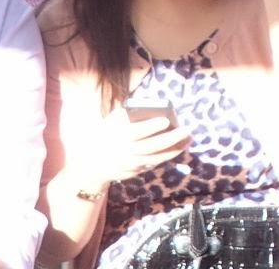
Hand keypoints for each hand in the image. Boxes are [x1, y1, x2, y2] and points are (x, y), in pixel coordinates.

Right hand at [76, 108, 190, 188]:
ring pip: (156, 158)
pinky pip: (153, 163)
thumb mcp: (112, 122)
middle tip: (186, 129)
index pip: (137, 132)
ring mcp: (131, 164)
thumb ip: (128, 115)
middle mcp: (126, 152)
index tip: (166, 120)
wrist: (91, 164)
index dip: (152, 127)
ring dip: (174, 149)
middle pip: (152, 146)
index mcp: (119, 136)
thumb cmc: (106, 134)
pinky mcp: (135, 171)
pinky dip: (166, 156)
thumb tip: (151, 106)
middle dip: (171, 138)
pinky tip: (178, 148)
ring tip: (188, 140)